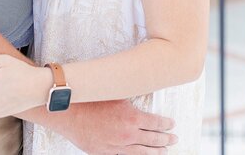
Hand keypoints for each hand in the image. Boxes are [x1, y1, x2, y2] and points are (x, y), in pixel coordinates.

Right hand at [53, 100, 176, 153]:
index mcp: (132, 117)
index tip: (172, 124)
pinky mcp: (106, 152)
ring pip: (142, 151)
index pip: (156, 123)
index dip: (166, 124)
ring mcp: (117, 146)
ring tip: (164, 151)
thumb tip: (141, 97)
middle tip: (174, 138)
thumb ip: (131, 101)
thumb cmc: (91, 100)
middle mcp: (128, 134)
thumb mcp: (117, 94)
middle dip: (166, 139)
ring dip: (155, 151)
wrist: (69, 113)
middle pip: (153, 139)